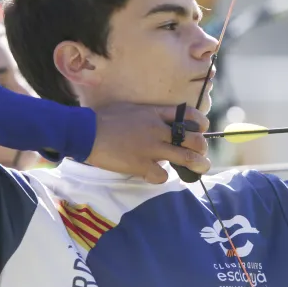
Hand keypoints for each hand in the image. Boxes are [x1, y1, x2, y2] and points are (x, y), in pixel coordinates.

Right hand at [86, 102, 210, 183]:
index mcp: (155, 113)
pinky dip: (161, 177)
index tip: (201, 130)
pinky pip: (162, 175)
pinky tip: (155, 174)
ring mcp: (150, 148)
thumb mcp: (132, 109)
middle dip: (201, 147)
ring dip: (197, 165)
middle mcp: (157, 129)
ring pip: (185, 158)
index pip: (188, 115)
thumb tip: (162, 124)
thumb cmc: (105, 118)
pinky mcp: (141, 165)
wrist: (85, 131)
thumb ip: (150, 116)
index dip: (200, 124)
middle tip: (201, 154)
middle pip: (193, 139)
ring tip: (201, 168)